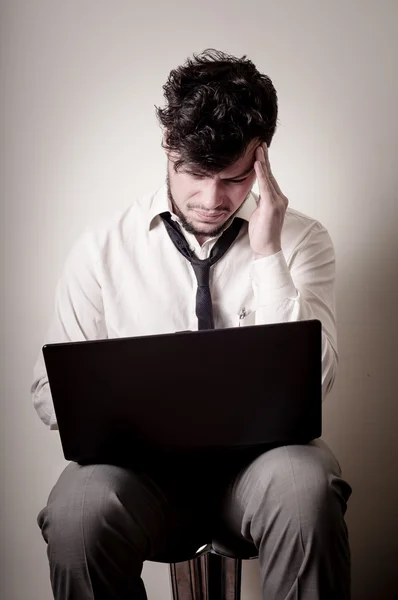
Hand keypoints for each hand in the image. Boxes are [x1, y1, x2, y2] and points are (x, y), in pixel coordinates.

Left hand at [248, 142, 288, 257]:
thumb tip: (255, 192)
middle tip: (260, 144)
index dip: (264, 165)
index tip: (259, 152)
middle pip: (270, 175)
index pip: (268, 179)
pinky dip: (261, 174)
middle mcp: (279, 198)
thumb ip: (260, 201)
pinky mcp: (272, 206)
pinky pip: (266, 187)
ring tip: (258, 149)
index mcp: (276, 199)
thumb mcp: (259, 213)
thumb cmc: (262, 233)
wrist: (267, 248)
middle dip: (264, 159)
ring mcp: (278, 202)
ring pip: (268, 178)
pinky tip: (258, 164)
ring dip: (263, 162)